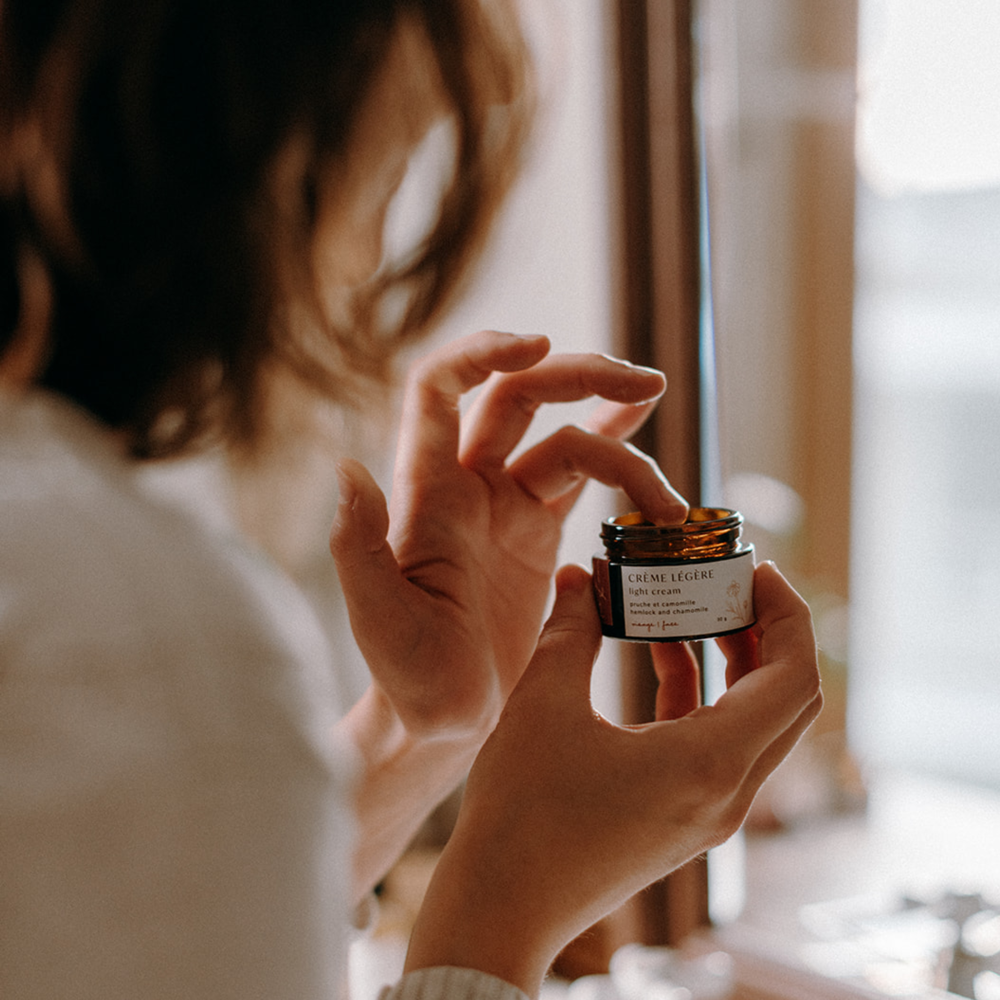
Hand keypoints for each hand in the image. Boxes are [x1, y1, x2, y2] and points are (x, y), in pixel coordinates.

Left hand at [330, 330, 686, 740]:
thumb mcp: (378, 620)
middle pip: (519, 395)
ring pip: (564, 437)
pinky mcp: (537, 534)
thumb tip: (346, 468)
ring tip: (667, 477)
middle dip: (579, 376)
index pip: (442, 388)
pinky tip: (653, 460)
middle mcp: (465, 485)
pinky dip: (621, 463)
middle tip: (644, 383)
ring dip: (617, 434)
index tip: (540, 345)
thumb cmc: (404, 677)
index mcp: (425, 491)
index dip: (484, 352)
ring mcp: (505, 506)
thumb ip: (359, 548)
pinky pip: (583, 480)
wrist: (442, 718)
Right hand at [404, 560, 820, 995]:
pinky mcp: (683, 817)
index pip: (794, 678)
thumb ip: (569, 630)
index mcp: (710, 763)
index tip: (756, 570)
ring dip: (736, 662)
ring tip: (697, 608)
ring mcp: (708, 810)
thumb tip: (578, 577)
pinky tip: (661, 656)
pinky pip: (715, 744)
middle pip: (787, 700)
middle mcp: (726, 792)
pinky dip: (700, 695)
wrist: (503, 908)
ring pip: (754, 723)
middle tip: (732, 583)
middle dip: (768, 632)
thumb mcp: (542, 705)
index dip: (787, 614)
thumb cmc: (523, 815)